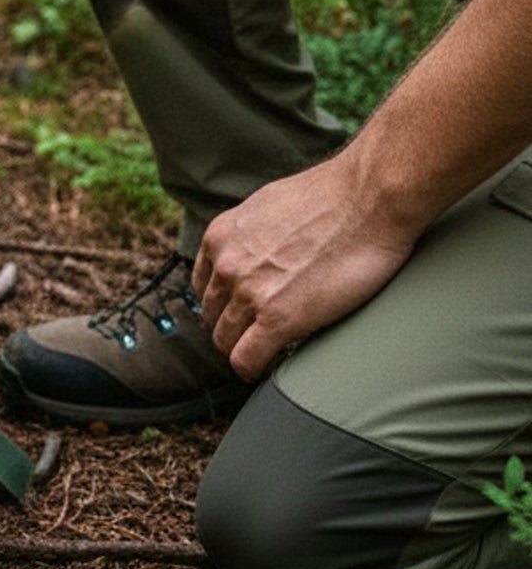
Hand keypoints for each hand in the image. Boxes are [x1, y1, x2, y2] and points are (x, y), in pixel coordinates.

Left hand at [192, 153, 417, 379]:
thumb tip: (254, 252)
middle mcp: (226, 265)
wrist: (366, 199)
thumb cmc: (330, 199)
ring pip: (226, 342)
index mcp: (221, 237)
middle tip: (257, 338)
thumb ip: (250, 234)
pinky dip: (254, 370)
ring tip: (268, 353)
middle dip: (232, 330)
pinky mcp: (278, 318)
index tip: (241, 315)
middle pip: (212, 318)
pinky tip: (270, 367)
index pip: (203, 288)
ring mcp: (249, 293)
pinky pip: (247, 360)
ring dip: (243, 351)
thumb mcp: (267, 207)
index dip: (224, 306)